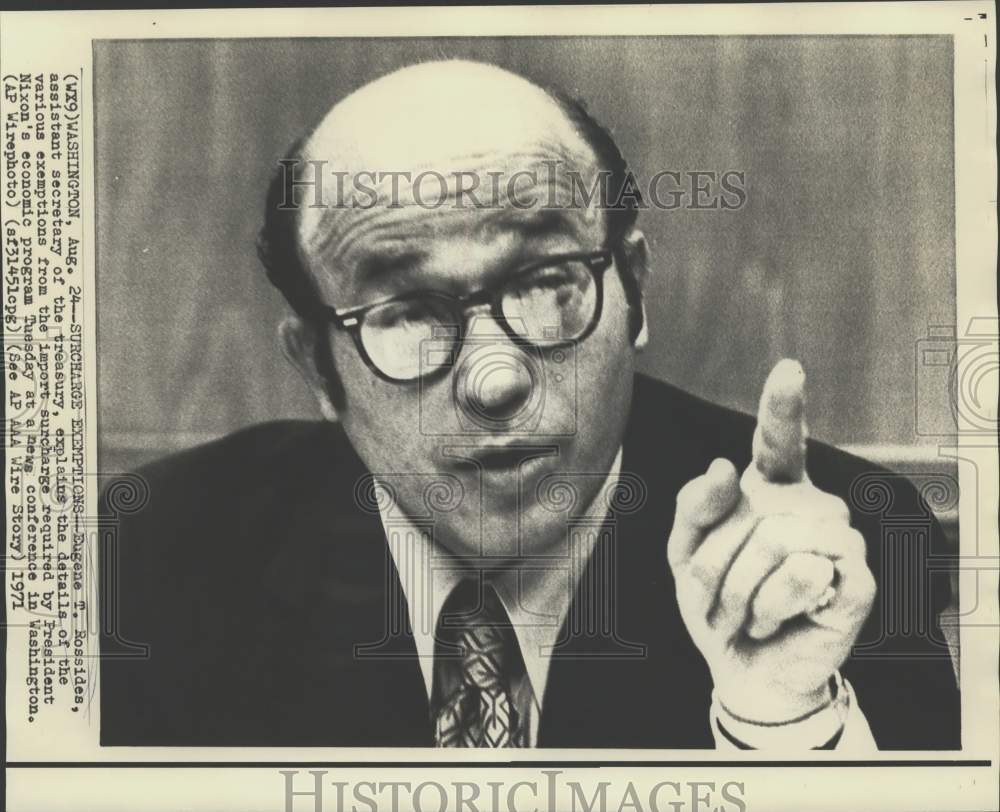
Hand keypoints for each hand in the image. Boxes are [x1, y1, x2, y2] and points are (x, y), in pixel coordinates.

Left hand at [667, 359, 875, 721]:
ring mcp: (840, 537)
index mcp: (770, 489)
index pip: (778, 439)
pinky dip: (771, 607)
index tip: (789, 367)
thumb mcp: (684, 551)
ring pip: (773, 543)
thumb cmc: (715, 602)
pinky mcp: (857, 577)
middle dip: (713, 564)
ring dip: (738, 590)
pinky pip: (801, 575)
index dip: (783, 403)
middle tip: (719, 597)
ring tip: (745, 612)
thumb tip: (724, 466)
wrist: (743, 668)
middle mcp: (811, 504)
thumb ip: (694, 505)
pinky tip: (776, 621)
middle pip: (747, 513)